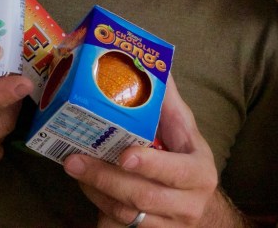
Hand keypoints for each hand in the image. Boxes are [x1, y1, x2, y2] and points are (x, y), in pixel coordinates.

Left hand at [63, 75, 239, 226]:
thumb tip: (157, 66)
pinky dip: (99, 209)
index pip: (174, 172)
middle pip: (142, 196)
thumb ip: (170, 104)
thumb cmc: (189, 162)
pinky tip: (86, 188)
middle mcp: (188, 204)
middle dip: (105, 178)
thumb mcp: (187, 133)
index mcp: (199, 174)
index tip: (124, 155)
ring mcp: (168, 226)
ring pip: (126, 215)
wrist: (204, 213)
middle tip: (75, 160)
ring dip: (96, 191)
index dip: (149, 165)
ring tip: (74, 168)